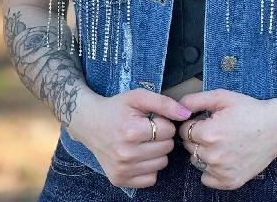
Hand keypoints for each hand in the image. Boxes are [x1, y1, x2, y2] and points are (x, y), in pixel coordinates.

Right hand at [67, 87, 191, 188]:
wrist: (89, 123)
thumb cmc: (117, 108)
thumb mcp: (138, 97)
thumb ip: (164, 103)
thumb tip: (186, 114)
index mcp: (131, 131)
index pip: (168, 131)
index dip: (163, 122)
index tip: (151, 119)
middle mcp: (126, 154)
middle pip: (166, 148)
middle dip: (161, 137)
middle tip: (147, 130)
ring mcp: (122, 169)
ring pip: (161, 164)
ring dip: (157, 152)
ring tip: (142, 141)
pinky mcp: (119, 180)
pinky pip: (151, 178)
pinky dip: (149, 167)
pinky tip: (138, 155)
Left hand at [177, 89, 276, 190]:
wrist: (276, 128)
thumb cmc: (249, 110)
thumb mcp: (222, 97)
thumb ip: (196, 100)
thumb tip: (179, 106)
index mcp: (209, 133)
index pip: (184, 130)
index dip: (194, 123)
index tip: (206, 120)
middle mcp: (213, 155)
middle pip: (189, 146)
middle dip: (198, 137)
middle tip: (216, 129)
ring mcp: (222, 171)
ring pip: (197, 162)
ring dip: (204, 153)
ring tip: (222, 142)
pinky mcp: (230, 182)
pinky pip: (207, 179)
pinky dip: (211, 170)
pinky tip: (224, 156)